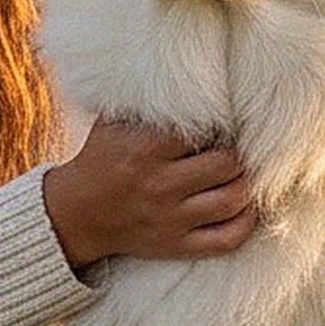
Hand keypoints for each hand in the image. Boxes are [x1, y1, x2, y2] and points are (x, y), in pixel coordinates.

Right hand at [43, 120, 256, 271]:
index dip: (223, 122)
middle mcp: (160, 185)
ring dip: (247, 183)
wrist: (76, 214)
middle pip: (228, 165)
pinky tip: (247, 206)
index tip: (226, 120)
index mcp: (146, 149)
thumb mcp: (114, 122)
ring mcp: (170, 219)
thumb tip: (188, 79)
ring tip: (244, 172)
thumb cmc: (102, 159)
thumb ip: (148, 101)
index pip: (206, 130)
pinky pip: (227, 239)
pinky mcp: (177, 246)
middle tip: (241, 147)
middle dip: (240, 153)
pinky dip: (246, 222)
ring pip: (233, 200)